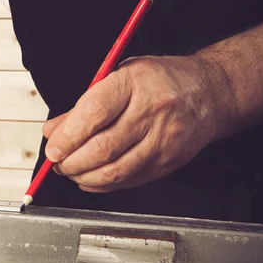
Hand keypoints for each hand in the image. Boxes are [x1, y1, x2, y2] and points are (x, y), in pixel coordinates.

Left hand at [43, 55, 231, 192]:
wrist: (209, 94)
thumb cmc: (160, 80)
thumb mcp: (120, 76)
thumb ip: (85, 104)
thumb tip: (54, 131)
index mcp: (135, 83)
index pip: (94, 114)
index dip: (68, 136)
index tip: (53, 148)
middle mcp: (152, 112)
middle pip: (103, 147)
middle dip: (71, 162)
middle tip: (57, 162)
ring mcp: (163, 140)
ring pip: (115, 171)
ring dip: (84, 177)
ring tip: (71, 172)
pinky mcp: (168, 162)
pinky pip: (129, 181)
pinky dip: (103, 185)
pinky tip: (90, 180)